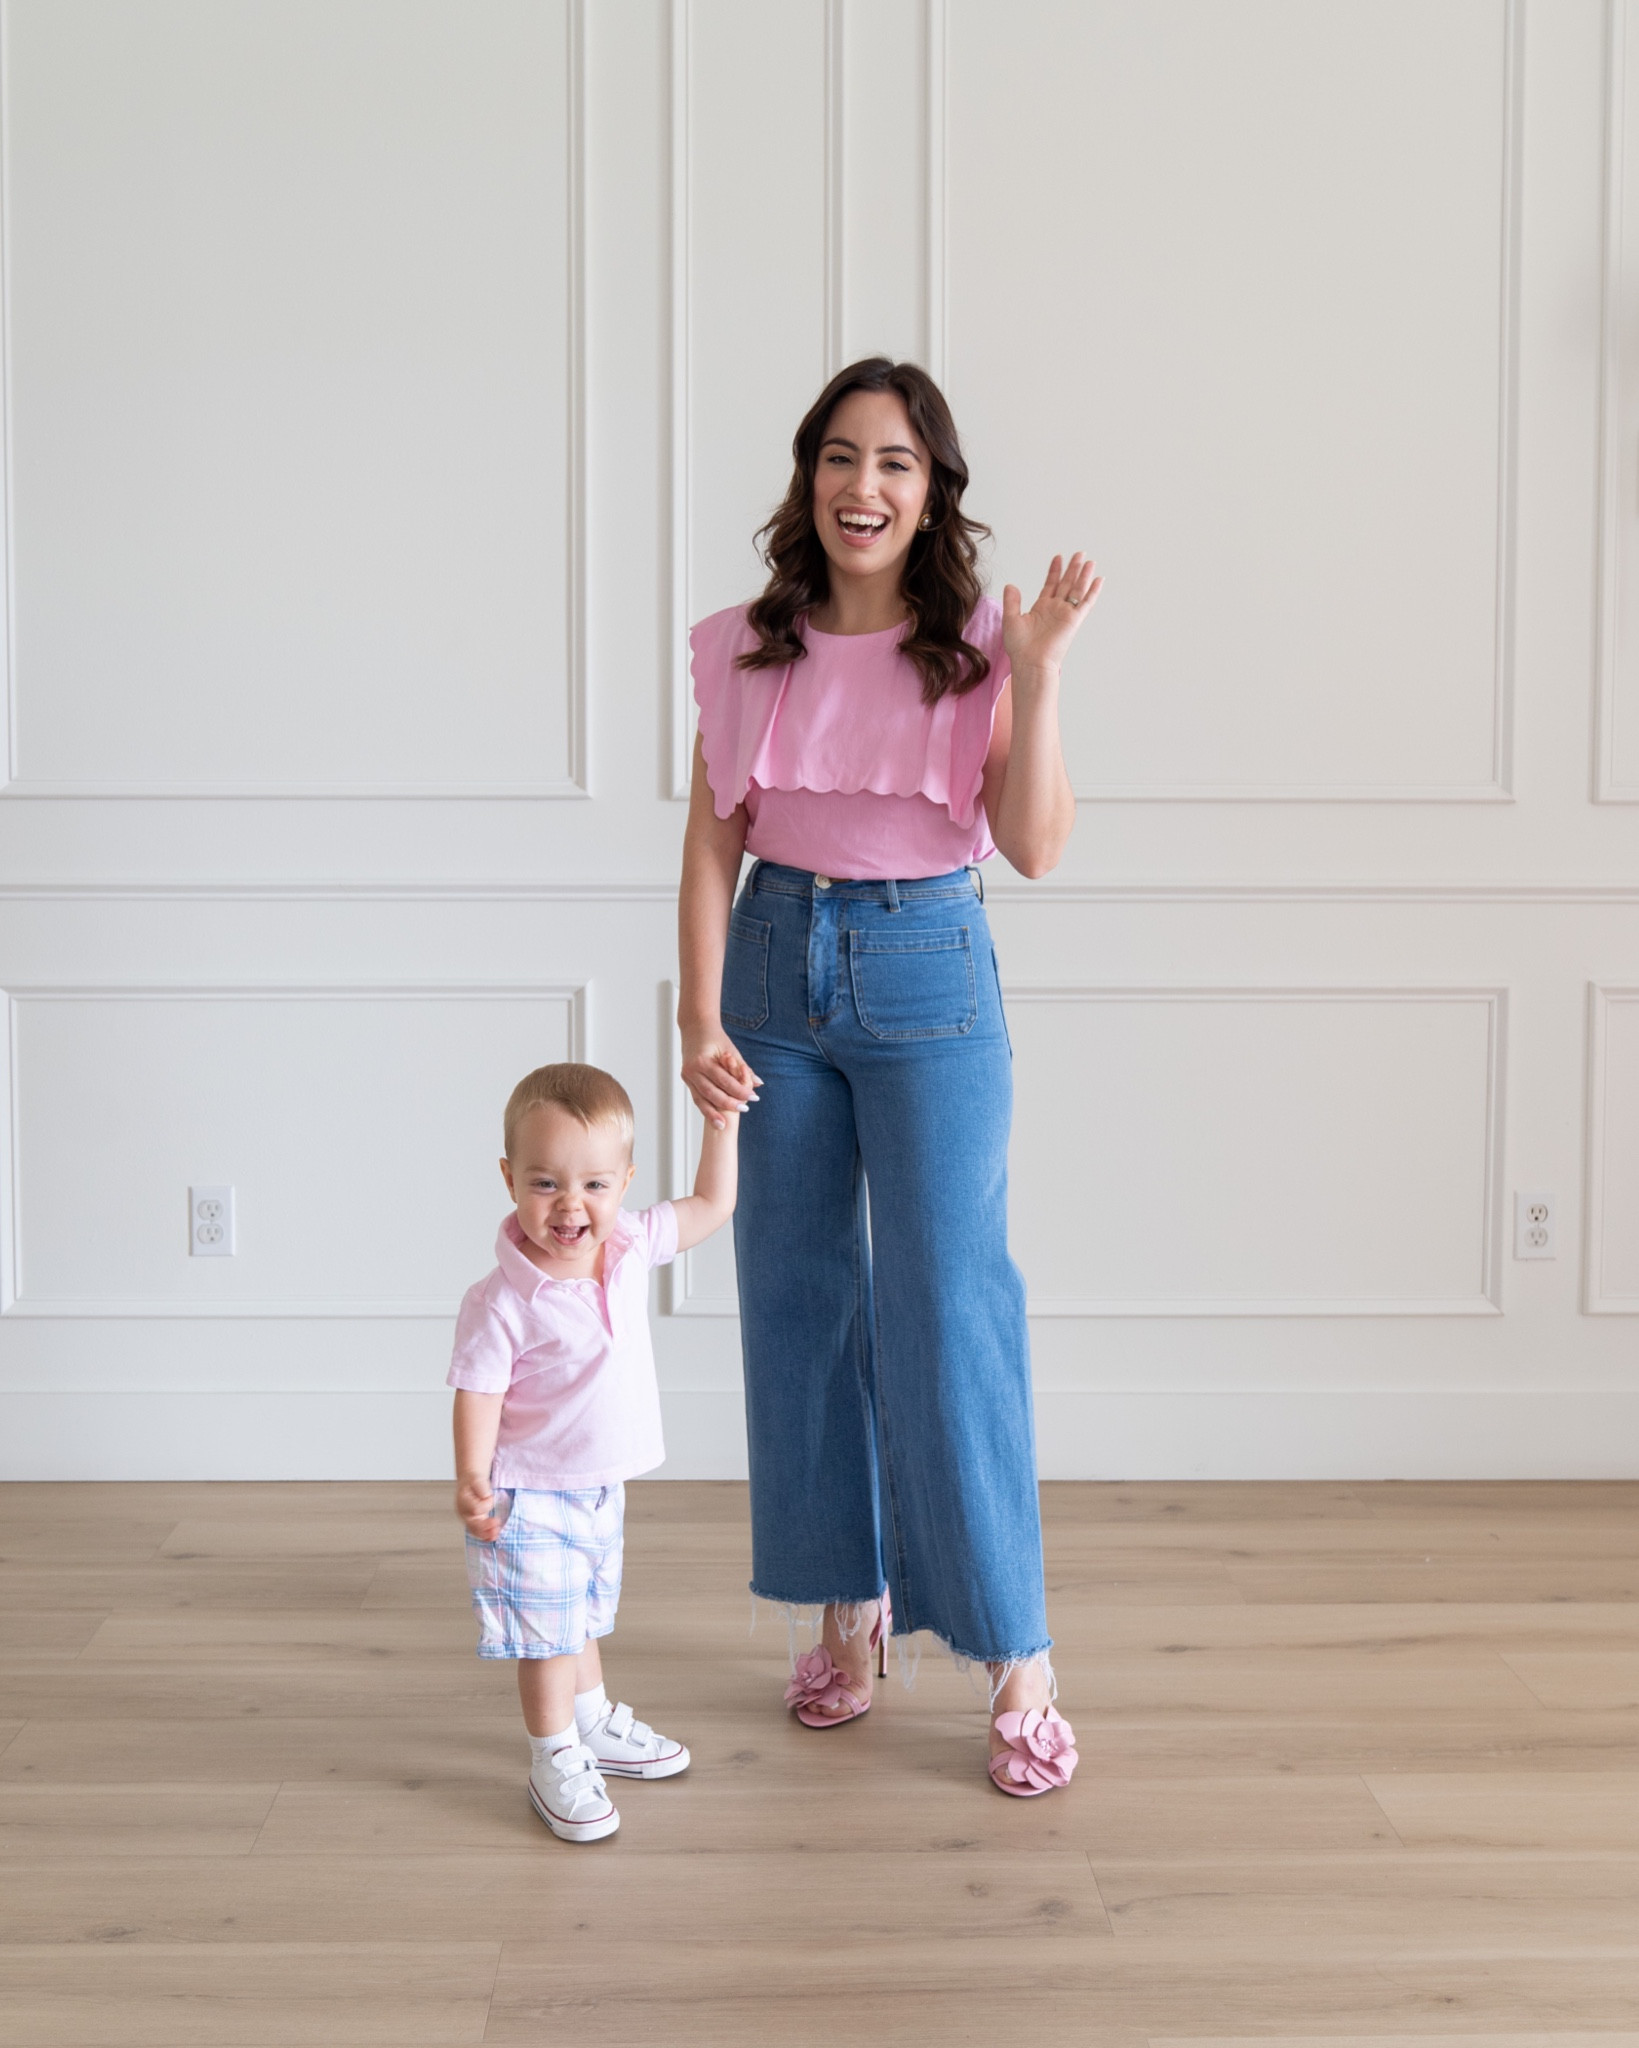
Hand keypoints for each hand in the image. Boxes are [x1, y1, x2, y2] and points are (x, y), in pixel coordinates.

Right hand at [455, 1475, 499, 1542]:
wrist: (468, 1481)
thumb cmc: (472, 1481)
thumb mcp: (477, 1479)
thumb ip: (481, 1487)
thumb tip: (485, 1496)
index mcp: (463, 1500)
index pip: (476, 1509)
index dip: (486, 1505)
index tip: (490, 1497)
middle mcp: (463, 1512)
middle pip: (473, 1524)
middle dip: (485, 1526)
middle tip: (497, 1523)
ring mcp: (467, 1518)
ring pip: (474, 1530)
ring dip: (485, 1534)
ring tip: (495, 1534)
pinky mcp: (472, 1521)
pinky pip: (477, 1532)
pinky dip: (484, 1536)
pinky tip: (492, 1537)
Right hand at [682, 1023, 761, 1128]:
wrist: (695, 1027)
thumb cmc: (715, 1038)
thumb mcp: (731, 1050)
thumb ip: (743, 1068)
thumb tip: (758, 1084)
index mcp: (703, 1060)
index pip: (725, 1081)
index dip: (740, 1091)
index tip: (754, 1097)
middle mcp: (692, 1070)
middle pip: (712, 1093)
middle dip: (728, 1104)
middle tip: (744, 1110)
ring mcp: (687, 1075)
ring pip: (701, 1099)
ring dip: (713, 1113)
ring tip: (723, 1126)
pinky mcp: (687, 1079)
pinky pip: (697, 1097)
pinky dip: (706, 1107)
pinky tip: (714, 1117)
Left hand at [1002, 553, 1101, 676]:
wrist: (1030, 662)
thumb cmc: (1020, 647)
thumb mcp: (1011, 619)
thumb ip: (1012, 602)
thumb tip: (1010, 585)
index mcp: (1041, 608)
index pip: (1050, 584)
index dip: (1054, 571)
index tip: (1058, 557)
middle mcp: (1055, 609)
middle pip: (1066, 584)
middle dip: (1072, 568)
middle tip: (1079, 554)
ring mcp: (1065, 614)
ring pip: (1077, 590)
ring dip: (1083, 575)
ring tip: (1089, 561)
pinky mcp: (1074, 620)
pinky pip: (1086, 603)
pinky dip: (1093, 591)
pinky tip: (1099, 579)